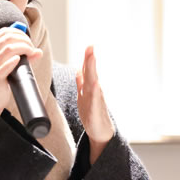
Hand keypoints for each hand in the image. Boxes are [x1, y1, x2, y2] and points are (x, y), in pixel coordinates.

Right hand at [0, 27, 42, 114]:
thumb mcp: (3, 64)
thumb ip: (19, 55)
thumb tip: (38, 52)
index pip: (3, 32)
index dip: (18, 32)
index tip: (28, 40)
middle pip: (7, 38)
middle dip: (24, 40)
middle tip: (31, 47)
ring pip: (8, 49)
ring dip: (24, 48)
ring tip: (30, 53)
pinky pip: (5, 66)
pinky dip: (15, 61)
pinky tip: (20, 60)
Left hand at [76, 45, 114, 163]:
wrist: (101, 133)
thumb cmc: (93, 114)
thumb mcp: (84, 96)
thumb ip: (81, 83)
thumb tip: (78, 69)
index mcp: (90, 88)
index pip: (88, 70)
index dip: (88, 59)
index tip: (90, 46)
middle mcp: (95, 92)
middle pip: (92, 73)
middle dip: (91, 60)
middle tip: (91, 47)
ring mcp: (96, 101)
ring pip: (94, 83)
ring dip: (92, 71)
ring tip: (92, 60)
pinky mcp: (96, 112)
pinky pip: (95, 100)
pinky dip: (95, 91)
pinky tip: (95, 84)